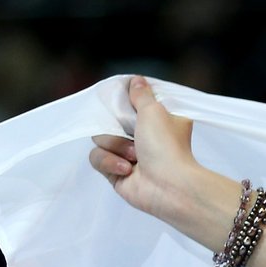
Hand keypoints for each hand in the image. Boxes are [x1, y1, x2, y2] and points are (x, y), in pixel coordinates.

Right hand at [89, 76, 200, 223]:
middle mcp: (143, 138)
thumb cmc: (167, 147)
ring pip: (100, 139)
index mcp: (157, 122)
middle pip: (110, 120)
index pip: (131, 104)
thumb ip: (141, 95)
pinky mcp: (115, 173)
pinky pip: (97, 158)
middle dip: (117, 127)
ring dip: (116, 146)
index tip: (122, 99)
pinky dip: (111, 162)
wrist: (168, 187)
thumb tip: (136, 80)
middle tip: (132, 132)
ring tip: (135, 157)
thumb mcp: (154, 110)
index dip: (124, 101)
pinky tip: (127, 170)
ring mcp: (128, 156)